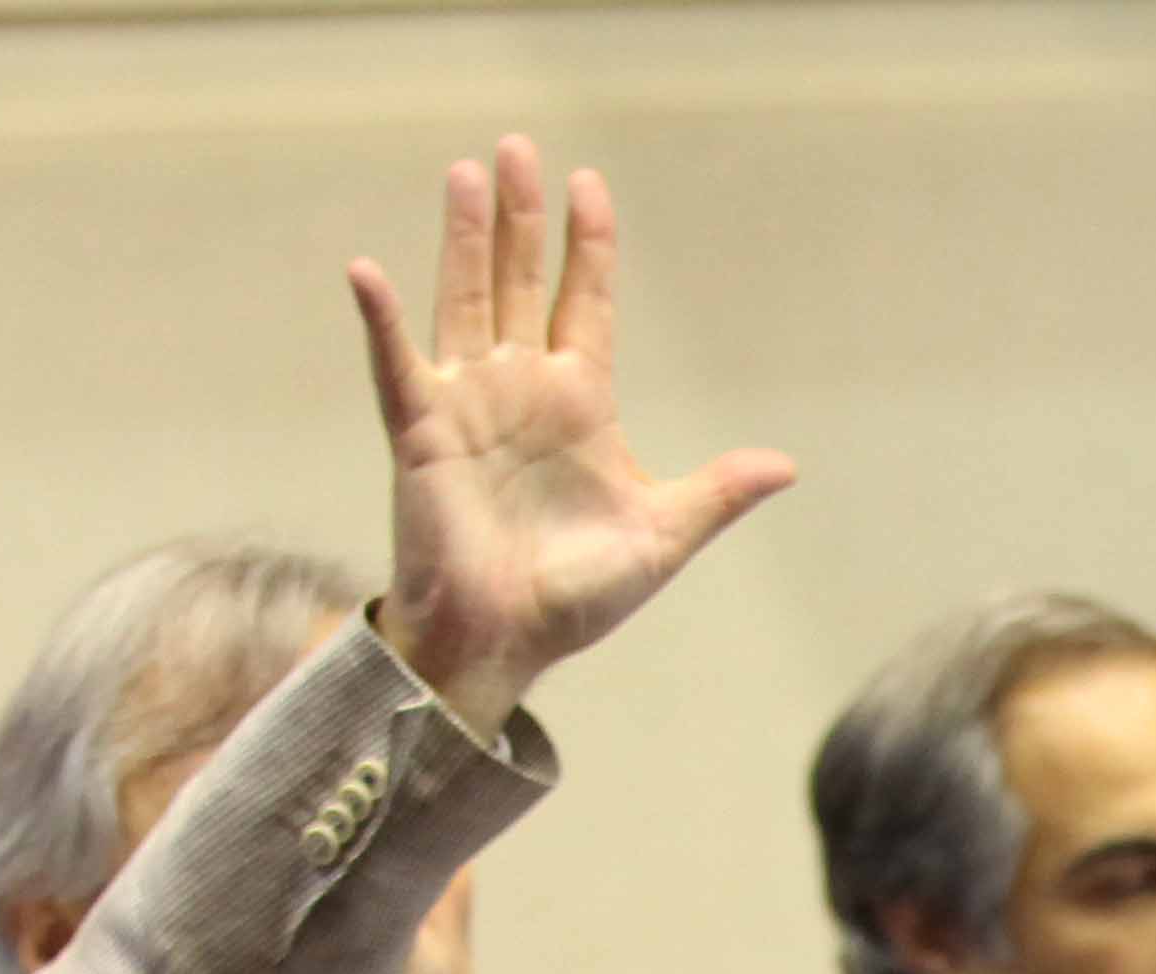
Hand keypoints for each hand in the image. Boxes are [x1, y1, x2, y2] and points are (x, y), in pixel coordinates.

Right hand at [345, 136, 795, 741]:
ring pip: (464, 301)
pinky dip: (381, 322)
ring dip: (464, 240)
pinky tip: (367, 272)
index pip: (586, 302)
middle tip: (520, 148)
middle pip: (521, 282)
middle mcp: (520, 388)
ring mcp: (468, 404)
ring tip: (467, 174)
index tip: (589, 184)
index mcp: (580, 403)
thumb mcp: (661, 536)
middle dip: (521, 218)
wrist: (506, 643)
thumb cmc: (576, 595)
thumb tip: (787, 466)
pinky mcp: (421, 433)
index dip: (587, 245)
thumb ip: (717, 492)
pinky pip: (397, 366)